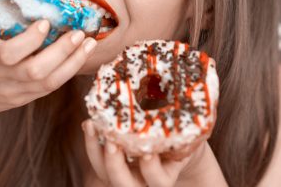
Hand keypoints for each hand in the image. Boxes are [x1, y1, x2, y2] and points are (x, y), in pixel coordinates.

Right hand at [0, 0, 96, 119]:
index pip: (9, 53)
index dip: (30, 40)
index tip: (46, 22)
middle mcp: (2, 77)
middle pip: (35, 71)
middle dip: (62, 51)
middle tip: (80, 33)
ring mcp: (15, 91)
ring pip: (48, 83)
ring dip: (73, 62)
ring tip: (89, 43)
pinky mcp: (25, 98)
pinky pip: (50, 88)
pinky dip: (68, 71)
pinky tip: (81, 56)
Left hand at [82, 119, 207, 186]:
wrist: (176, 142)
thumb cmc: (184, 136)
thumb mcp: (189, 133)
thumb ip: (188, 129)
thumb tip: (191, 103)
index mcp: (165, 176)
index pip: (159, 181)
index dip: (151, 170)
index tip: (148, 153)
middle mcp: (143, 181)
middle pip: (125, 185)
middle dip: (115, 166)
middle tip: (111, 143)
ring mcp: (126, 173)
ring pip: (105, 174)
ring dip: (94, 152)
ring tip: (90, 125)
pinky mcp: (113, 161)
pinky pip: (98, 160)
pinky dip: (91, 142)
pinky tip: (89, 124)